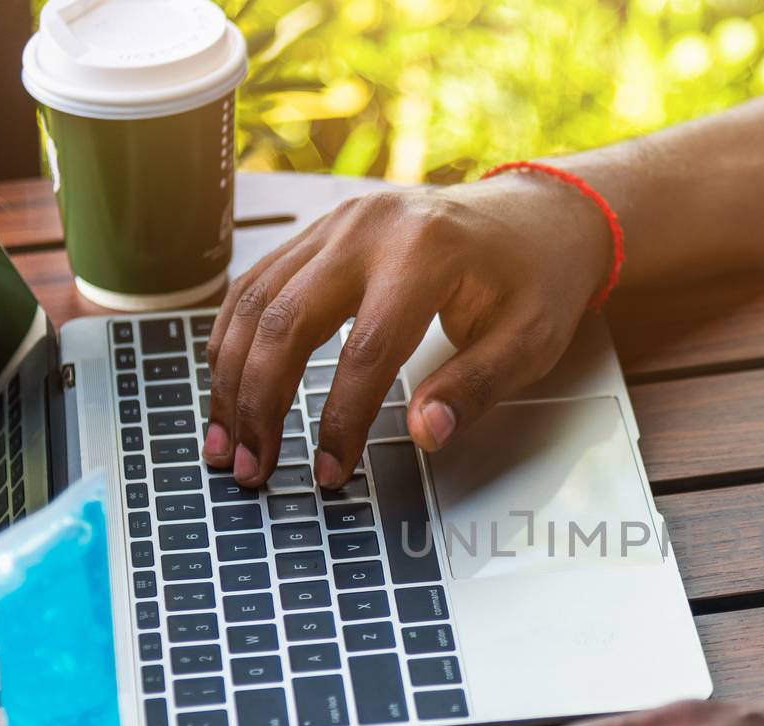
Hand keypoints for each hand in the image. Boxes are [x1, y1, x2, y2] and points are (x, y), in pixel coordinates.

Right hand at [202, 174, 613, 487]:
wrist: (537, 216)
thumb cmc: (537, 278)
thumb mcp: (529, 341)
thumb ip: (474, 389)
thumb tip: (424, 434)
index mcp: (425, 253)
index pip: (365, 352)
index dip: (340, 420)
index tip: (329, 471)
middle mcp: (370, 229)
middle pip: (287, 321)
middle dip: (259, 402)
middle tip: (250, 466)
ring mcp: (338, 223)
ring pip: (257, 301)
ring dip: (232, 375)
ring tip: (226, 440)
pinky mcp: (322, 231)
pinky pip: (258, 282)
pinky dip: (235, 336)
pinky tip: (227, 382)